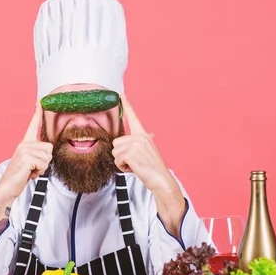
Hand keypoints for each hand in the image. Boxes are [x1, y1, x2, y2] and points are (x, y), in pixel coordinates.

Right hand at [0, 103, 52, 199]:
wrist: (8, 187)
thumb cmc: (20, 175)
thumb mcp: (30, 162)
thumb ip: (37, 153)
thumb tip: (48, 150)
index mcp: (25, 143)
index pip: (32, 125)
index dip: (37, 113)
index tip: (40, 101)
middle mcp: (24, 144)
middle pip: (49, 148)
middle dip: (45, 162)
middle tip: (33, 168)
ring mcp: (24, 150)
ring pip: (48, 157)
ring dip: (42, 168)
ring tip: (30, 171)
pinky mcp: (26, 158)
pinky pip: (43, 164)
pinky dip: (39, 172)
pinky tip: (29, 174)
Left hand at [113, 94, 186, 237]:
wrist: (160, 180)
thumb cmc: (153, 168)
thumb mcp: (148, 151)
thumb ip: (142, 143)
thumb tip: (150, 134)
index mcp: (144, 135)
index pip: (134, 118)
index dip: (127, 106)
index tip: (121, 94)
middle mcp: (140, 136)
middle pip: (116, 143)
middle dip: (121, 155)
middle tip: (134, 162)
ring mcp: (136, 144)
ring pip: (115, 152)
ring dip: (121, 162)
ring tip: (135, 165)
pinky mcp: (131, 152)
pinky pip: (117, 160)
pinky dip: (122, 168)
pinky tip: (134, 169)